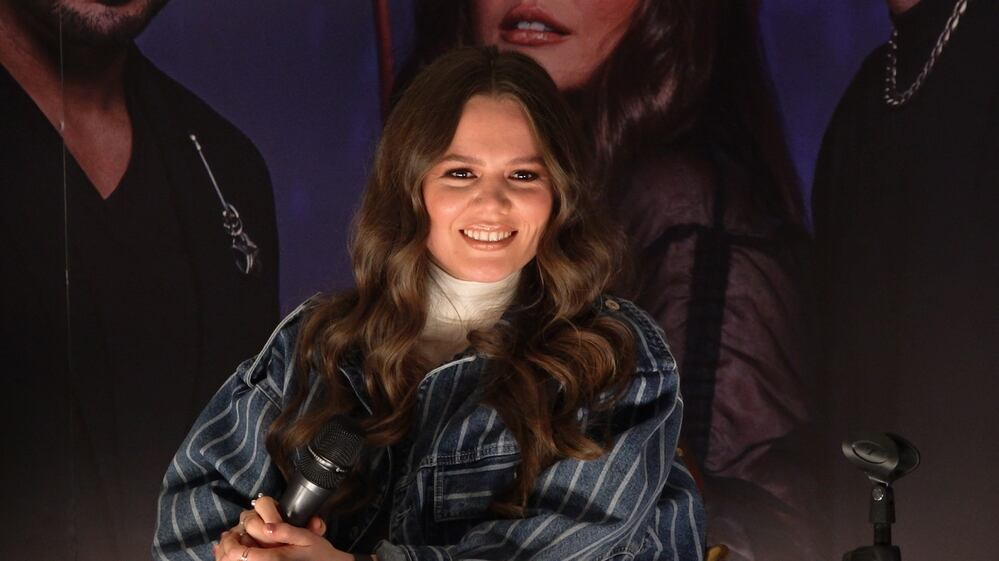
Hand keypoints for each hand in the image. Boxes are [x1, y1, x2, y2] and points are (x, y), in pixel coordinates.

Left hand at [213, 494, 350, 560]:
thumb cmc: (318, 554)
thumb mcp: (307, 538)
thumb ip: (286, 531)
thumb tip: (268, 527)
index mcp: (272, 559)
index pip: (235, 553)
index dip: (229, 541)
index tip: (234, 531)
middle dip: (225, 547)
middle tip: (230, 536)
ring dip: (226, 555)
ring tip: (232, 545)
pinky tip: (236, 555)